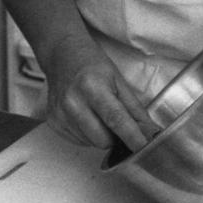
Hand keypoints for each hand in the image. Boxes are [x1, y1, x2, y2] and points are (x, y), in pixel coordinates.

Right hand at [44, 35, 159, 151]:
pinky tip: (85, 115)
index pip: (115, 119)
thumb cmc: (91, 63)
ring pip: (91, 143)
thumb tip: (149, 130)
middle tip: (116, 119)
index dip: (131, 136)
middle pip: (103, 139)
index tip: (143, 147)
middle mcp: (73, 102)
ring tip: (97, 112)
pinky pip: (79, 141)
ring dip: (100, 135)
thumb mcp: (118, 79)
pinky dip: (87, 134)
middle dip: (115, 135)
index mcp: (92, 86)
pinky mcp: (53, 123)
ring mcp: (60, 114)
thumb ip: (134, 107)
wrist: (62, 55)